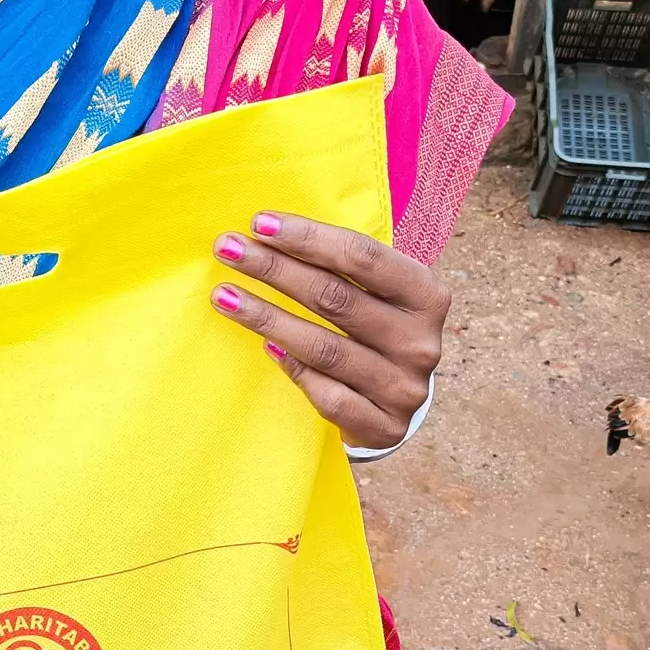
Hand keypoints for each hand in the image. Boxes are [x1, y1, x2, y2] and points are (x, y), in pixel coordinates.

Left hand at [210, 212, 447, 450]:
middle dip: (275, 269)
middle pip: (336, 298)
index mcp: (426, 295)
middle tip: (227, 250)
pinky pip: (329, 395)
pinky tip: (267, 349)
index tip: (259, 223)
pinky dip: (295, 370)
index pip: (363, 257)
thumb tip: (265, 232)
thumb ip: (339, 266)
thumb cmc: (373, 330)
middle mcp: (420, 341)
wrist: (394, 402)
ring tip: (223, 296)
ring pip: (324, 348)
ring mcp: (404, 388)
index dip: (308, 237)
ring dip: (266, 318)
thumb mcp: (374, 293)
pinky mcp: (384, 426)